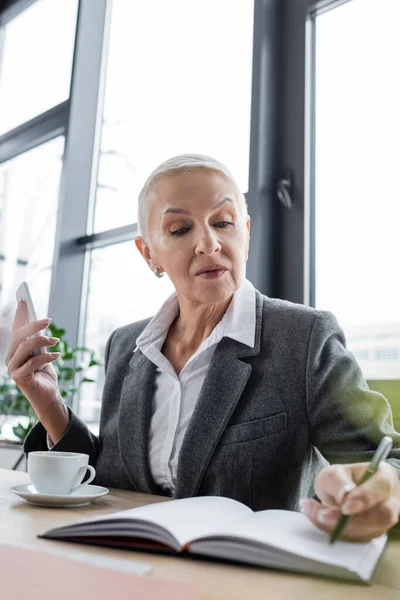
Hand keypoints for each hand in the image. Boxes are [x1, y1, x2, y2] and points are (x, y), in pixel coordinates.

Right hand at [5, 299, 68, 441]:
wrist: (48, 397)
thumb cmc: (45, 374)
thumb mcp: (43, 353)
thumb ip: (39, 341)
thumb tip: (40, 323)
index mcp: (14, 351)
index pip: (15, 329)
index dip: (19, 314)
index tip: (23, 299)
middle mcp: (10, 358)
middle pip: (18, 336)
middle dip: (33, 325)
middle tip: (49, 321)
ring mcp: (13, 369)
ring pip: (24, 347)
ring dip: (42, 341)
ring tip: (56, 341)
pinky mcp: (20, 378)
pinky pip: (32, 362)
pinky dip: (47, 357)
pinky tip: (57, 355)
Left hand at [300, 462, 399, 541]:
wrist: (339, 492)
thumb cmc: (341, 479)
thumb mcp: (334, 473)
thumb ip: (339, 482)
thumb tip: (345, 497)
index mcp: (384, 477)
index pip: (382, 487)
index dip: (365, 498)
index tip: (345, 507)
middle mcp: (390, 501)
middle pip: (382, 516)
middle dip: (352, 521)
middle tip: (324, 515)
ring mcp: (383, 521)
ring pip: (368, 531)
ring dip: (338, 527)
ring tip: (315, 513)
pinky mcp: (372, 535)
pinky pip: (356, 539)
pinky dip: (334, 532)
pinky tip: (318, 519)